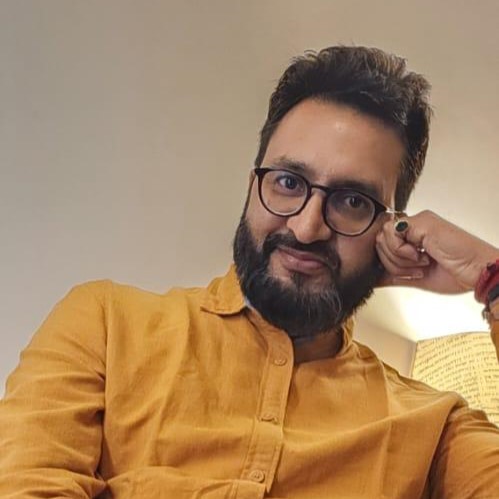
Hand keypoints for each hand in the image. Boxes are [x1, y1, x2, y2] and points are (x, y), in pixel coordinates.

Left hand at [375, 210, 498, 293]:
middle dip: (394, 263)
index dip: (390, 263)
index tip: (412, 273)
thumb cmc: (458, 274)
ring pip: (383, 238)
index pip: (383, 244)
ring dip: (400, 259)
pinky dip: (403, 252)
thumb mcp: (417, 277)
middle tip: (418, 268)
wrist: (479, 272)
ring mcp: (418, 222)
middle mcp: (415, 226)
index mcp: (414, 236)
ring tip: (423, 262)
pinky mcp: (421, 221)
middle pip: (379, 241)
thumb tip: (373, 278)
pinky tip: (423, 255)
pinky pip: (392, 234)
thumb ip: (393, 275)